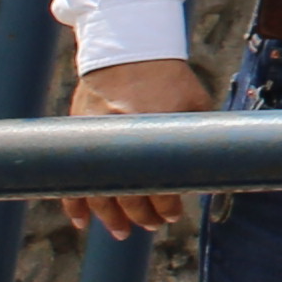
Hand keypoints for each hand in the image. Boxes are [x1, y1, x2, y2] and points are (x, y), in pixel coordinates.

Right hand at [59, 58, 212, 235]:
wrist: (128, 48)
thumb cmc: (168, 77)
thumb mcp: (194, 103)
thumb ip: (196, 137)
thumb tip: (208, 174)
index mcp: (155, 131)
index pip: (158, 184)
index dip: (167, 204)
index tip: (173, 214)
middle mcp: (123, 138)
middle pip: (128, 193)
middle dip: (142, 215)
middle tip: (152, 224)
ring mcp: (96, 138)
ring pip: (98, 191)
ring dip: (110, 217)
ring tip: (122, 232)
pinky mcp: (79, 133)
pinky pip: (73, 176)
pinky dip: (75, 200)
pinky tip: (81, 221)